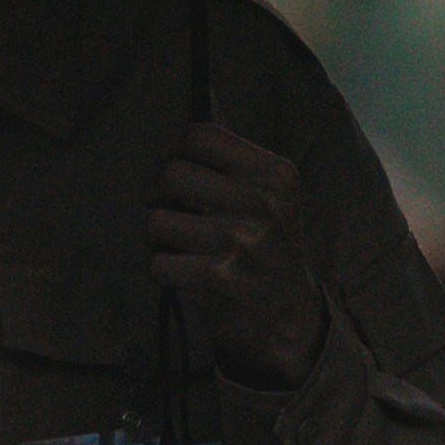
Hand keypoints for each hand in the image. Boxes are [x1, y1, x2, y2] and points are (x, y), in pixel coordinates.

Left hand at [151, 110, 327, 391]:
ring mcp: (243, 240)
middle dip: (154, 193)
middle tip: (163, 208)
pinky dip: (161, 269)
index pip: (198, 135)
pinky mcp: (221, 277)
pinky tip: (180, 272)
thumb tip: (181, 129)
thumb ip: (231, 164)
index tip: (170, 170)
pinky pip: (159, 262)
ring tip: (174, 244)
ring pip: (157, 220)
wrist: (290, 315)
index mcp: (275, 173)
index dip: (171, 151)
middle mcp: (263, 202)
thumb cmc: (267, 249)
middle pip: (170, 174)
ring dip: (155, 236)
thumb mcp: (270, 197)